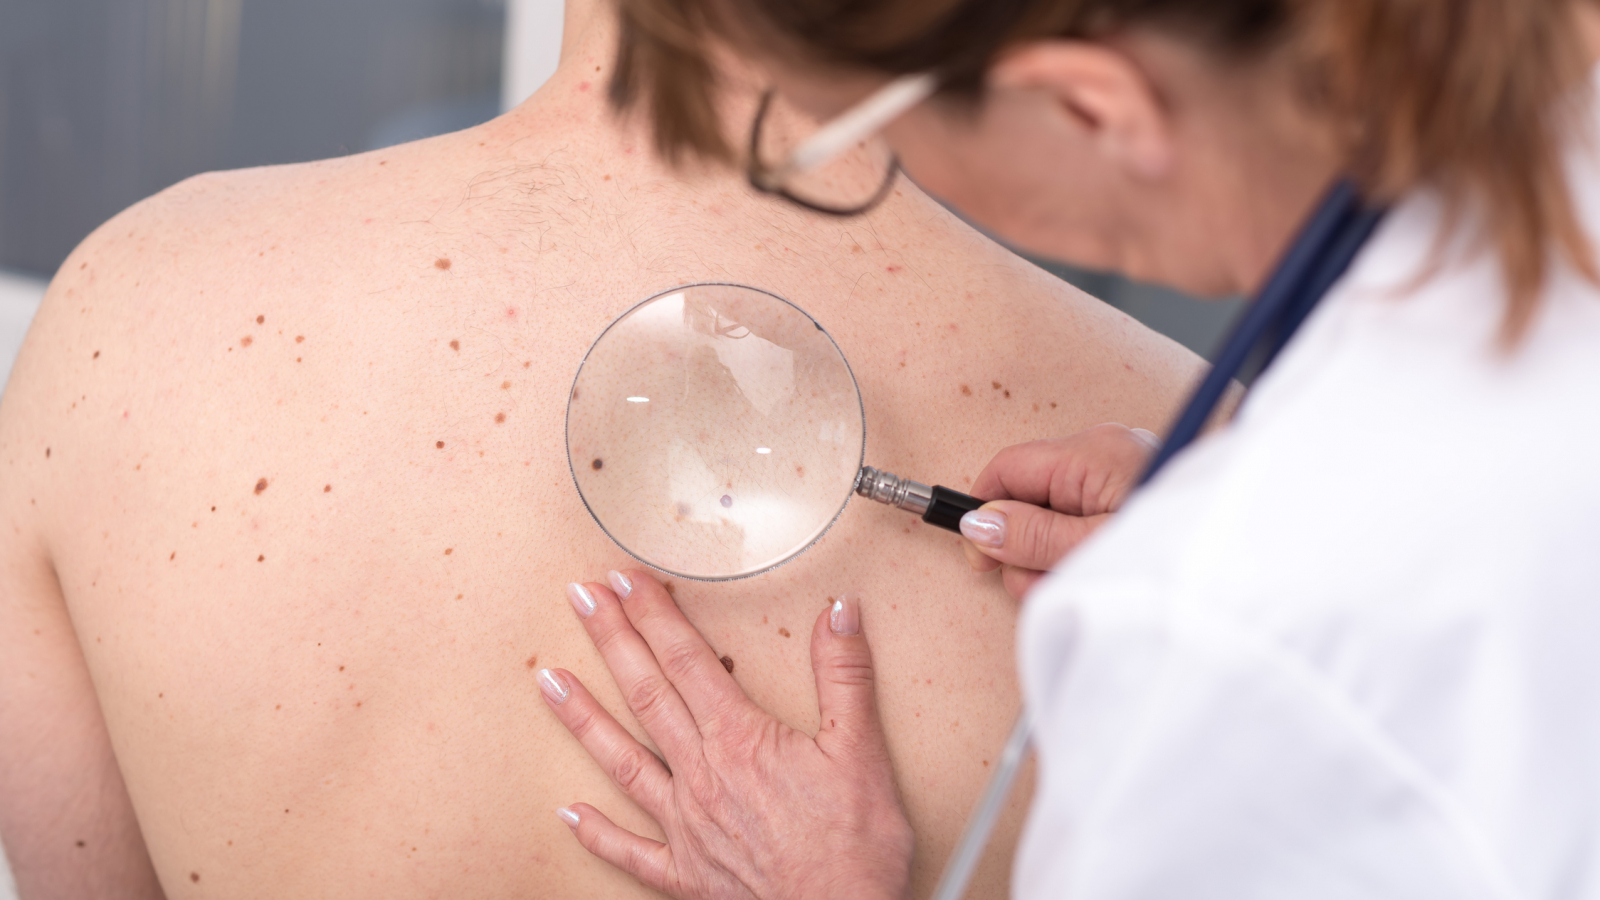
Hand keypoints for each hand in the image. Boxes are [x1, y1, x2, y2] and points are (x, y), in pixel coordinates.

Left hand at [540, 570, 912, 899]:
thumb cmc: (853, 847)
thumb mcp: (862, 750)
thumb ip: (844, 676)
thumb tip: (838, 614)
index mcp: (741, 740)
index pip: (687, 661)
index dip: (654, 615)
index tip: (626, 580)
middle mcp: (702, 776)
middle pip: (646, 694)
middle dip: (611, 641)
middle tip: (580, 598)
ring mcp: (686, 826)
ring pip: (622, 761)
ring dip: (582, 717)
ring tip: (547, 682)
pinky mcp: (684, 874)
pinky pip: (629, 850)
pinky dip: (596, 831)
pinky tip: (568, 812)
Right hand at [959, 423, 1159, 598]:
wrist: (1259, 571)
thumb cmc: (1179, 553)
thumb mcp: (1095, 549)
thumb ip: (1035, 536)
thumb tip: (977, 523)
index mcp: (1092, 453)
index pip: (1008, 469)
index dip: (984, 514)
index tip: (982, 561)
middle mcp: (1102, 453)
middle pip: (1028, 498)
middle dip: (1026, 550)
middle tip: (1045, 587)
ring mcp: (1118, 475)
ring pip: (1054, 517)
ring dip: (1053, 560)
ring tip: (1081, 588)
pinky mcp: (1130, 496)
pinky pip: (1082, 522)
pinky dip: (1079, 554)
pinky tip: (1099, 578)